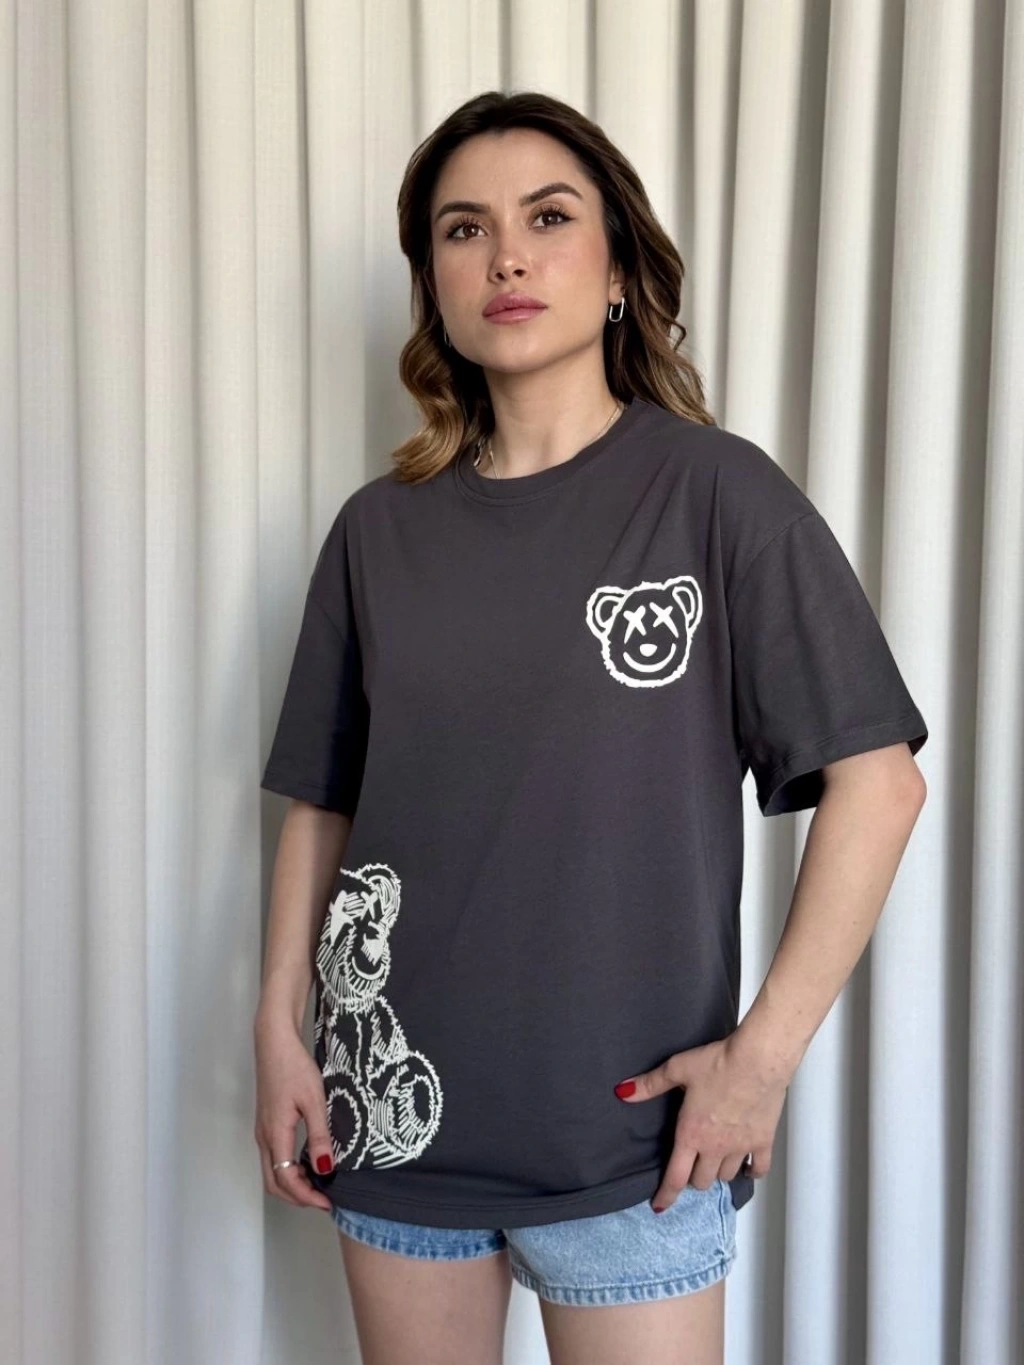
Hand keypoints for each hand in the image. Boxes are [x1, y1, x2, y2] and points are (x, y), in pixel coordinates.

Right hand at [253, 1015, 335, 1211]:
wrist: (274, 1042)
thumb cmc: (294, 1067)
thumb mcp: (314, 1100)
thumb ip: (319, 1136)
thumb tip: (325, 1169)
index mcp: (275, 1134)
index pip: (286, 1179)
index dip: (306, 1196)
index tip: (328, 1203)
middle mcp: (263, 1137)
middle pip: (274, 1182)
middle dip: (297, 1197)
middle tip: (323, 1199)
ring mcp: (262, 1130)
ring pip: (272, 1170)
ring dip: (292, 1184)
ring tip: (319, 1184)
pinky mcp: (265, 1122)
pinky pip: (273, 1156)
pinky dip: (289, 1169)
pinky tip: (308, 1161)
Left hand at [614, 1031, 790, 1210]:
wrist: (758, 1060)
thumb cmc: (717, 1063)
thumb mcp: (677, 1069)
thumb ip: (650, 1084)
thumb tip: (622, 1092)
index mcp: (691, 1134)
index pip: (675, 1177)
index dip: (666, 1195)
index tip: (660, 1206)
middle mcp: (715, 1147)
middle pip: (702, 1181)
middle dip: (693, 1178)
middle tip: (690, 1166)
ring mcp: (741, 1147)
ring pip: (727, 1176)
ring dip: (718, 1173)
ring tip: (714, 1161)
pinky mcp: (763, 1141)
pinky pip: (759, 1169)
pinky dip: (752, 1172)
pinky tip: (748, 1167)